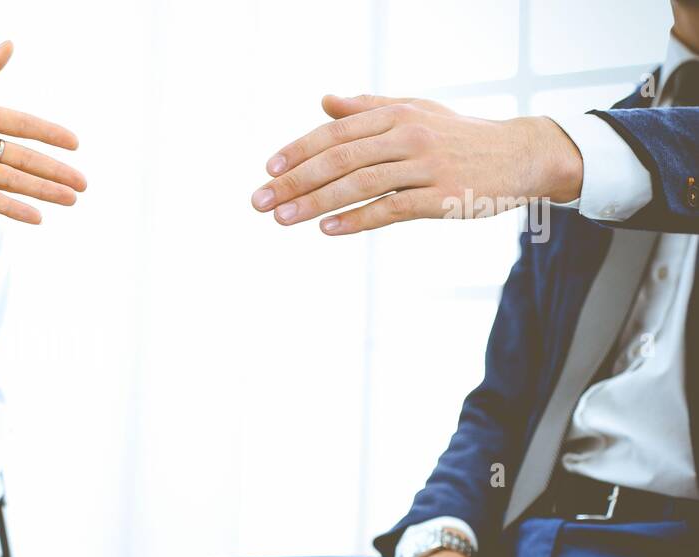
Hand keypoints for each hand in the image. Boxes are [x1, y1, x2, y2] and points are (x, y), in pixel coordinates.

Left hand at [0, 41, 86, 224]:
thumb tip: (11, 46)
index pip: (22, 125)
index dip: (48, 134)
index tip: (75, 143)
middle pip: (23, 157)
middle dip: (54, 171)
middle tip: (83, 185)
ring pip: (10, 179)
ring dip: (41, 190)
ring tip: (70, 201)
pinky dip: (10, 207)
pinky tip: (35, 216)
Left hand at [251, 94, 582, 234]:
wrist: (521, 155)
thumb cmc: (459, 135)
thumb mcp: (416, 111)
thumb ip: (368, 109)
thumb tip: (324, 102)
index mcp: (396, 114)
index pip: (335, 132)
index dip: (298, 150)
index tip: (268, 170)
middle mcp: (407, 135)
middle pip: (339, 157)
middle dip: (295, 180)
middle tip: (261, 201)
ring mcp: (425, 165)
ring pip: (359, 183)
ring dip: (316, 202)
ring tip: (283, 219)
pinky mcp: (441, 195)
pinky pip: (391, 208)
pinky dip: (357, 219)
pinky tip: (328, 229)